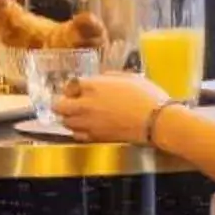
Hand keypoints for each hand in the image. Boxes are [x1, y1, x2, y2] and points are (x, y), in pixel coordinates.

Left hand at [55, 72, 172, 144]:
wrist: (156, 121)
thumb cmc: (148, 98)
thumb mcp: (130, 78)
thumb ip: (110, 77)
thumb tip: (102, 79)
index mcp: (94, 86)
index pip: (69, 85)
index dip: (73, 87)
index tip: (78, 88)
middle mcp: (85, 104)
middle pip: (58, 105)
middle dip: (63, 103)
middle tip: (72, 102)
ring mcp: (88, 122)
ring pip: (65, 121)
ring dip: (70, 117)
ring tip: (80, 115)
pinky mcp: (95, 137)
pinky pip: (77, 135)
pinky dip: (79, 131)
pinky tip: (88, 127)